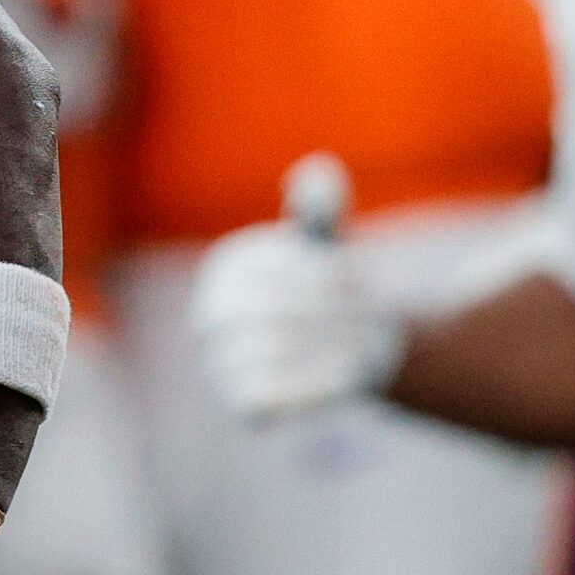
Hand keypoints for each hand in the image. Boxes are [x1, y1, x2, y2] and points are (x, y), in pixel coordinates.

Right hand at [192, 156, 402, 421]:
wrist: (341, 344)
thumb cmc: (330, 287)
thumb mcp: (327, 244)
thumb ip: (321, 211)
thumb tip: (320, 171)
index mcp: (224, 269)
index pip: (267, 272)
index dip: (315, 275)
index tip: (352, 275)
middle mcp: (208, 317)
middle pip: (269, 317)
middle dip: (325, 316)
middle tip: (366, 317)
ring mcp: (219, 363)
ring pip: (274, 359)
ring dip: (326, 353)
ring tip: (363, 349)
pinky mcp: (241, 402)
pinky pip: (271, 400)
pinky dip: (311, 391)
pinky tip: (346, 380)